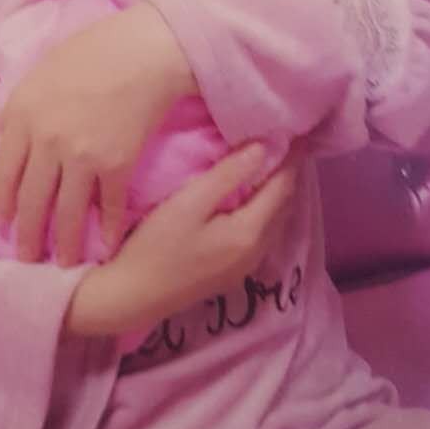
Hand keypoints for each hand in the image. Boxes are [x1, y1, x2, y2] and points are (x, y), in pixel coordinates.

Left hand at [0, 1, 196, 266]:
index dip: (2, 203)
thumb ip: (17, 102)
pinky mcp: (116, 164)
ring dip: (64, 243)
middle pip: (31, 200)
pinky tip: (106, 245)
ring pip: (66, 212)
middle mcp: (47, 142)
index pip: (4, 172)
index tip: (3, 224)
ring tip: (64, 263)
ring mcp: (81, 156)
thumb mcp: (42, 68)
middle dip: (28, 235)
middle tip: (27, 258)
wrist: (145, 51)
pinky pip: (107, 205)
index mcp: (23, 116)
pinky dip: (106, 228)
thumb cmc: (94, 50)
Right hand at [65, 143, 300, 337]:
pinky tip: (252, 199)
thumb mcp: (188, 203)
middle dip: (287, 173)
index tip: (297, 131)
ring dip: (277, 193)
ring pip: (274, 221)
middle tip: (287, 142)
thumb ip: (227, 175)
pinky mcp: (233, 273)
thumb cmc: (155, 246)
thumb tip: (263, 148)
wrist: (132, 297)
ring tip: (272, 164)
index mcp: (250, 232)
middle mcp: (257, 252)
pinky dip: (265, 210)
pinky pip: (262, 234)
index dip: (292, 158)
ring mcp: (246, 266)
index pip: (282, 186)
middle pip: (283, 205)